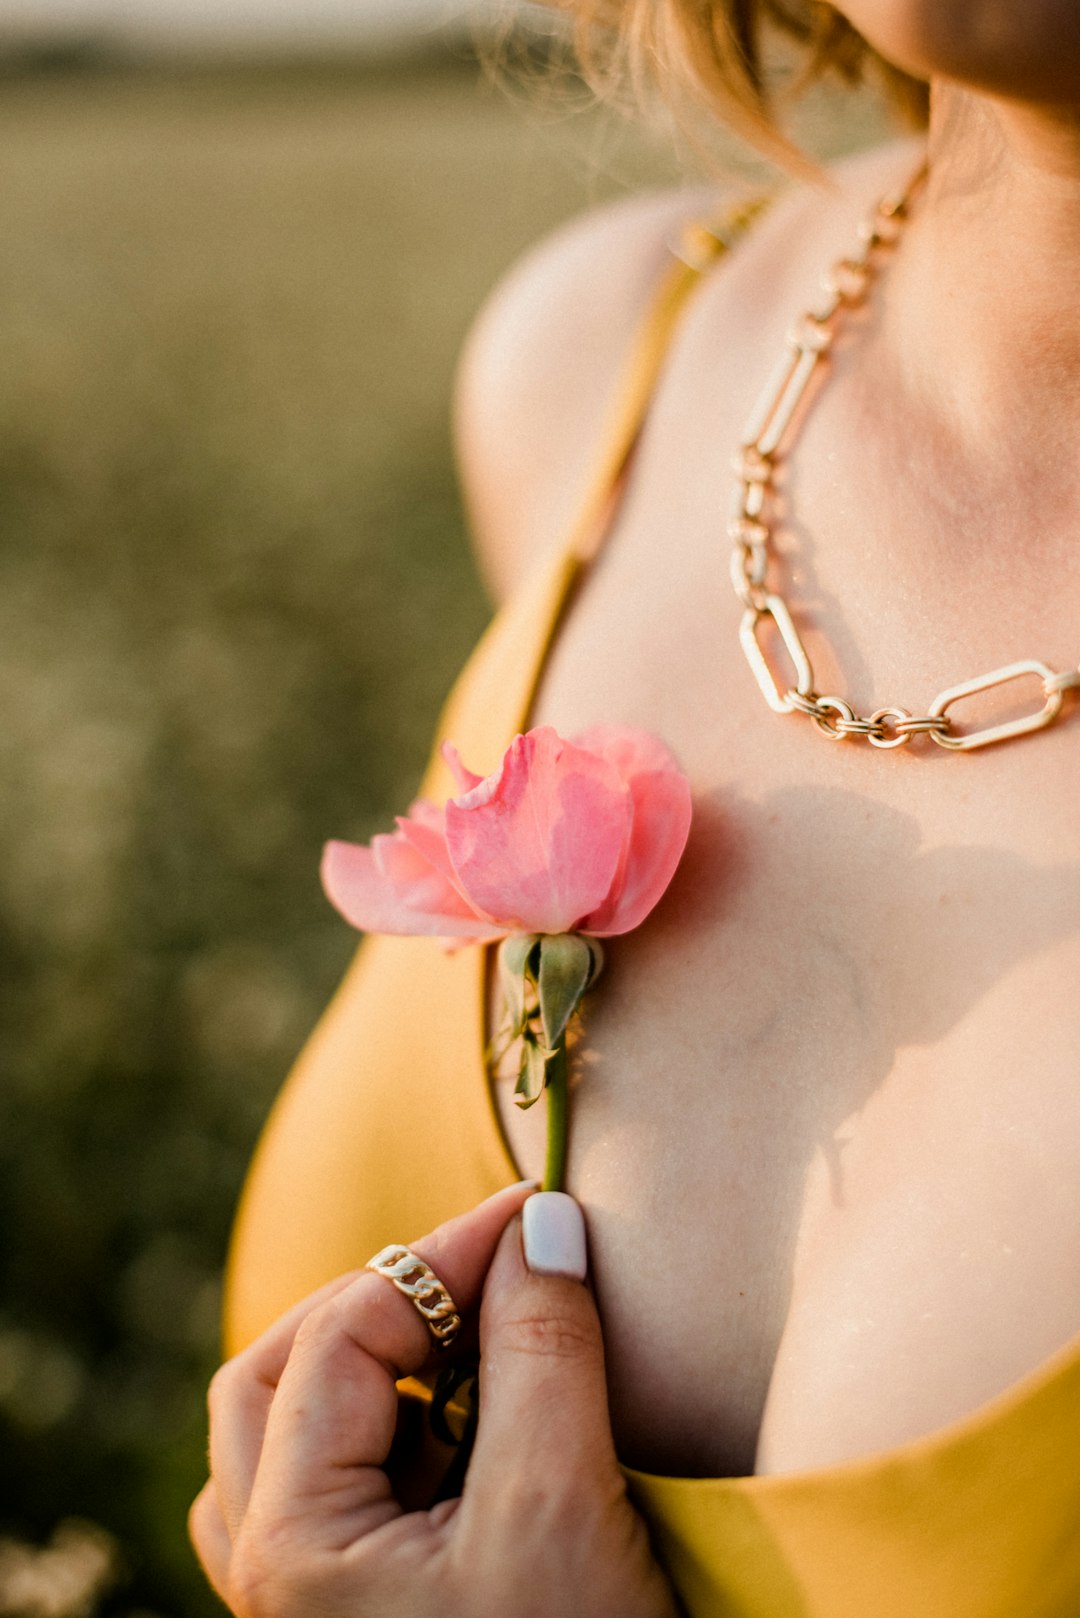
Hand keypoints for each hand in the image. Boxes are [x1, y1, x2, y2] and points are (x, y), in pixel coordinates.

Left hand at [190, 1183, 678, 1617]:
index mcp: (293, 1543)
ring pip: (290, 1431)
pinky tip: (454, 1437)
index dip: (442, 1256)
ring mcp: (302, 1599)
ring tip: (466, 1354)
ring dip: (373, 1367)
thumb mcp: (557, 1508)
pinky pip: (326, 1489)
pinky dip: (384, 1431)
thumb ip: (542, 1351)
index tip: (538, 1219)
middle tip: (480, 1282)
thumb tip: (545, 1225)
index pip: (343, 1330)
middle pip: (278, 1374)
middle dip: (380, 1306)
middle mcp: (271, 1572)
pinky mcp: (352, 1616)